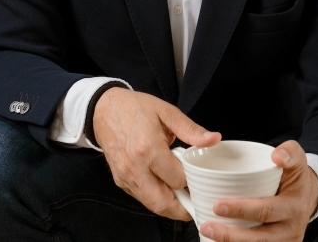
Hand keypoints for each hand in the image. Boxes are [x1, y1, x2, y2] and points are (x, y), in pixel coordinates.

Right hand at [92, 87, 221, 220]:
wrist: (104, 109)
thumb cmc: (135, 109)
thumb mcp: (167, 112)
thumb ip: (191, 130)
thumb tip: (213, 139)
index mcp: (149, 149)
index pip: (178, 180)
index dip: (191, 180)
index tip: (197, 174)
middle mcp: (135, 168)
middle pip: (164, 203)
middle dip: (183, 208)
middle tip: (196, 200)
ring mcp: (126, 177)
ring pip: (152, 205)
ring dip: (170, 204)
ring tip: (182, 193)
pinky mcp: (121, 181)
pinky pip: (142, 199)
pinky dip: (156, 198)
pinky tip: (165, 185)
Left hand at [202, 140, 317, 241]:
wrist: (308, 196)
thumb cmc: (295, 177)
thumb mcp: (297, 160)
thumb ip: (290, 152)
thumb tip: (278, 156)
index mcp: (294, 206)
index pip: (266, 210)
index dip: (242, 210)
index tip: (218, 206)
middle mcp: (291, 229)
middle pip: (259, 237)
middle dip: (230, 234)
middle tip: (207, 225)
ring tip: (208, 232)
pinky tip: (218, 241)